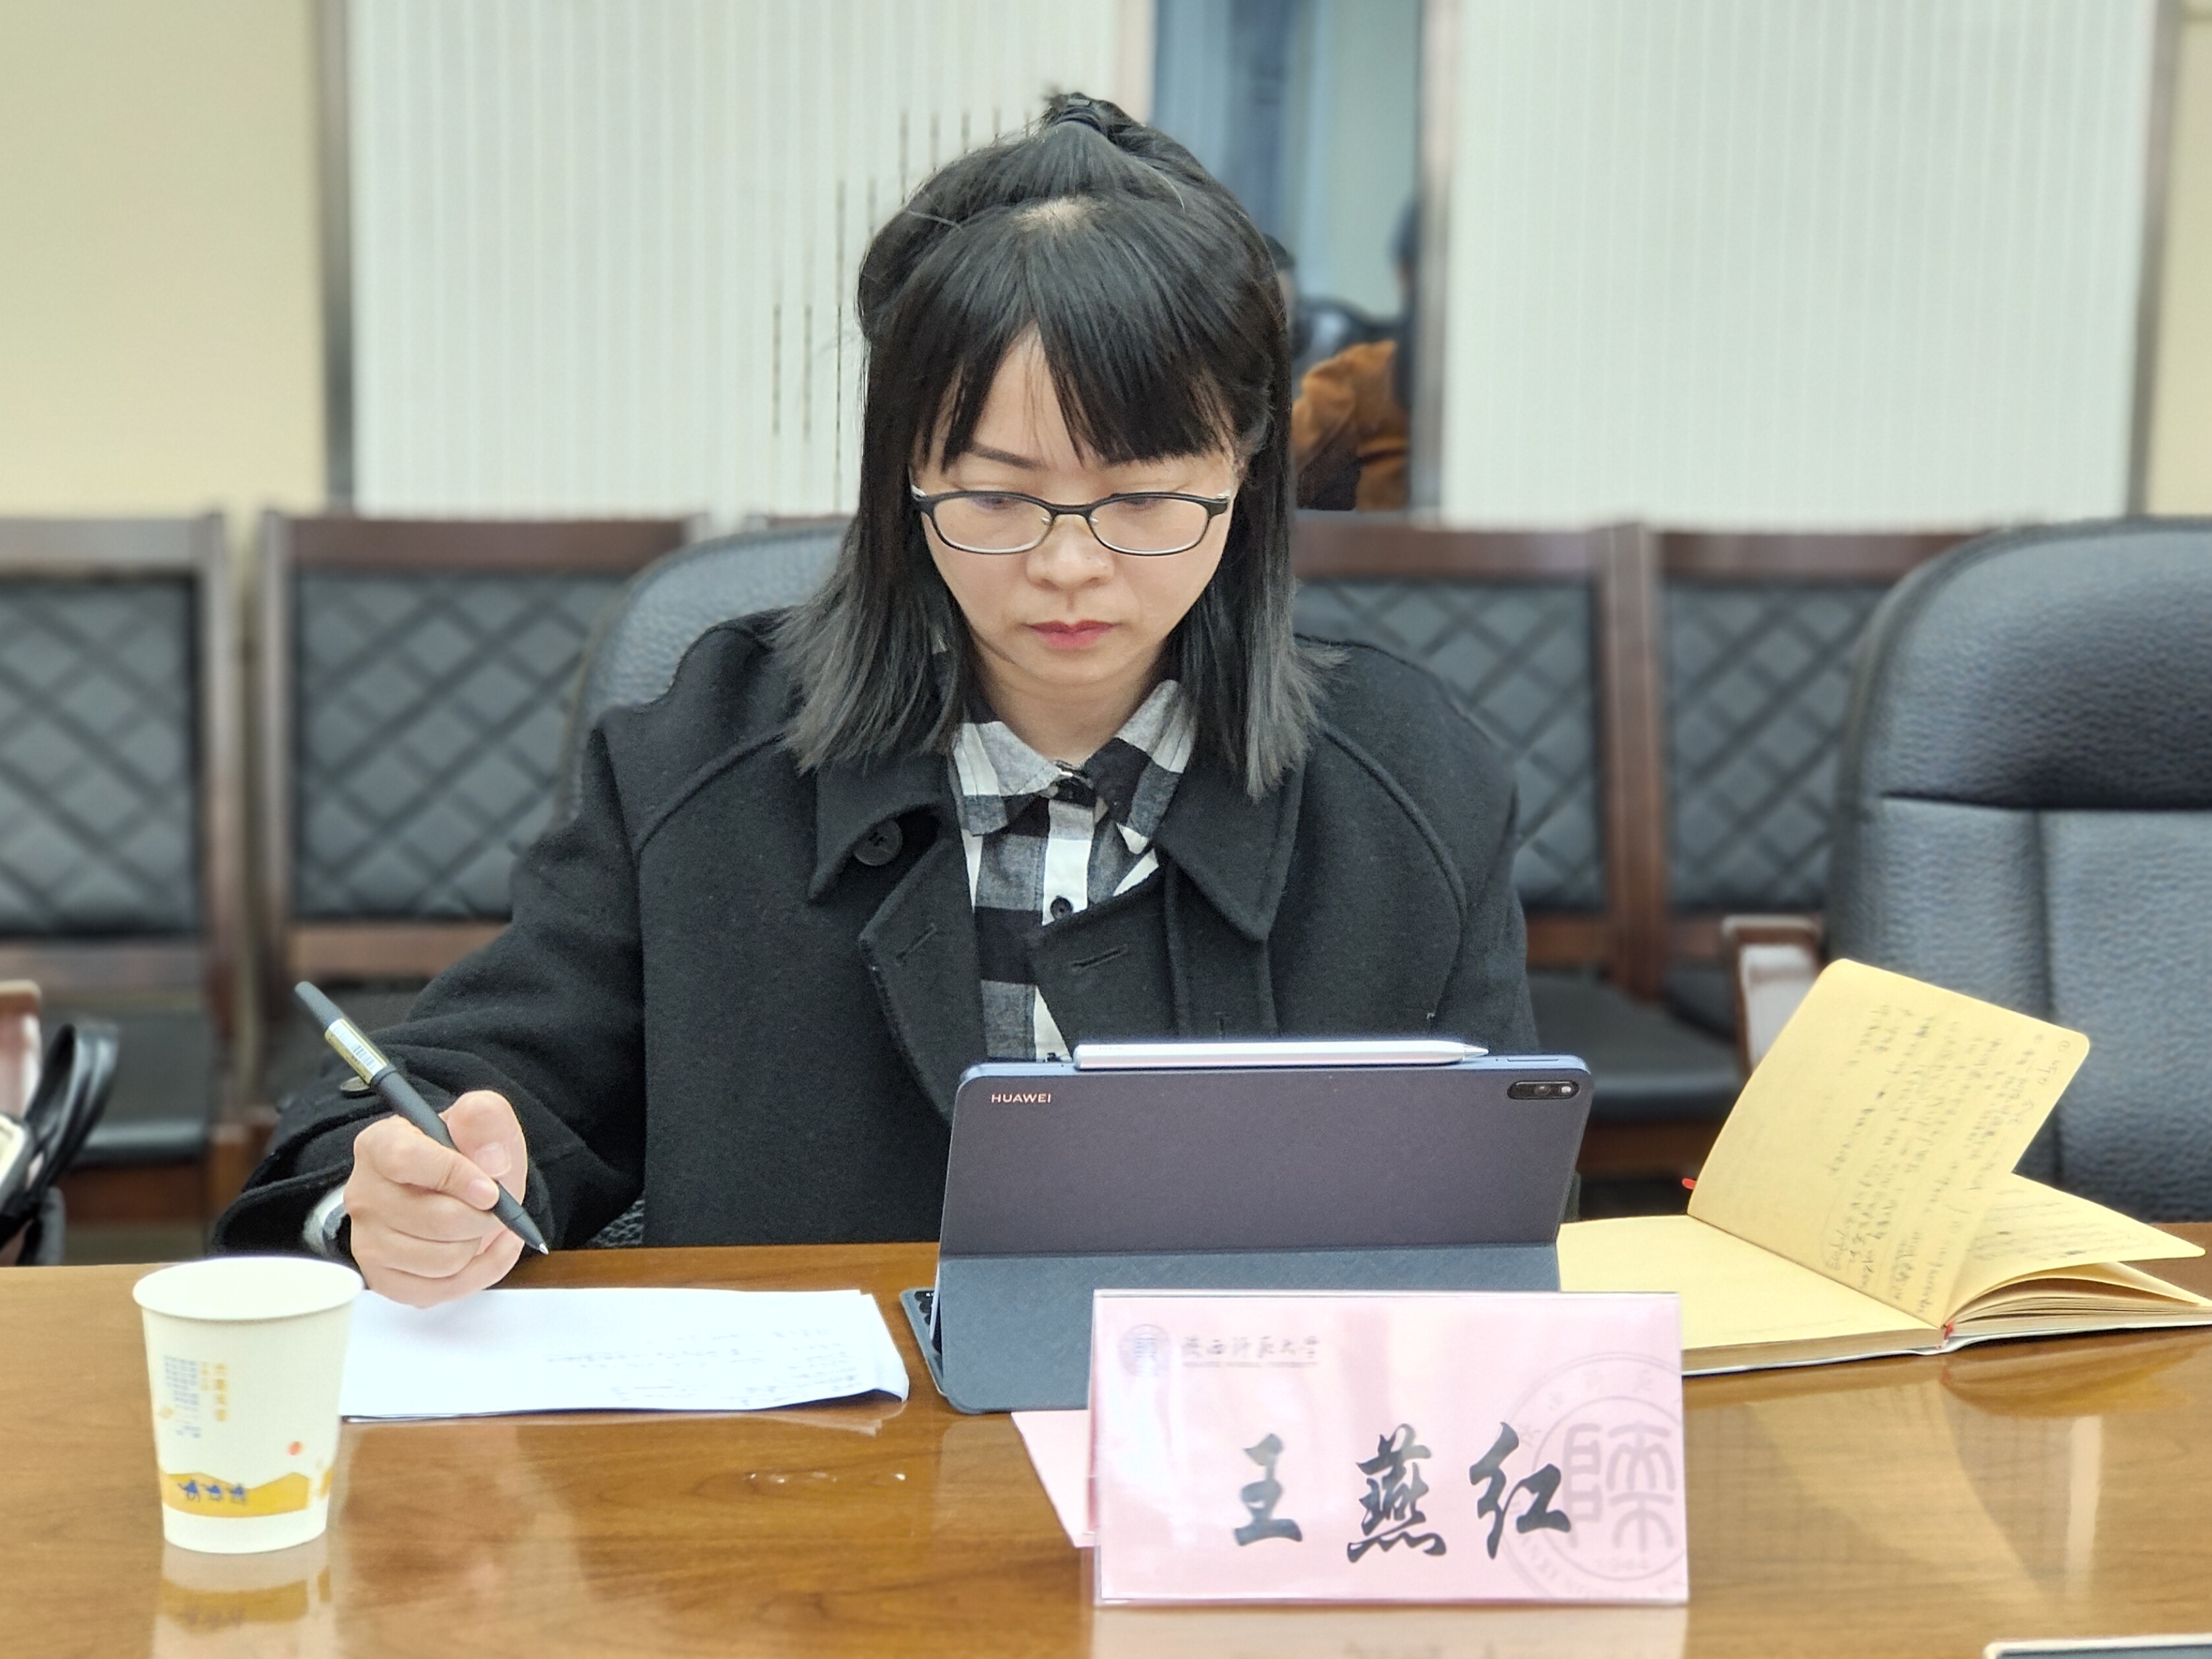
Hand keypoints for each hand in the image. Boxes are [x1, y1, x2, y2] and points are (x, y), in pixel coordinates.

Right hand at [345, 1090, 530, 1305]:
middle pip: (435, 1220)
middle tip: (498, 1205)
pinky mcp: (385, 1280)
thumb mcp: (482, 1120)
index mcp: (378, 1145)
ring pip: (444, 1260)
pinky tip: (489, 1248)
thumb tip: (492, 1161)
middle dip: (483, 1215)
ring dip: (480, 1243)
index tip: (491, 1188)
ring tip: (485, 1222)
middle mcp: (363, 1195)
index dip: (454, 1175)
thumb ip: (485, 1120)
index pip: (405, 1160)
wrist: (461, 1189)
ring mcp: (368, 1243)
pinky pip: (444, 1290)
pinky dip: (481, 1271)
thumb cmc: (467, 1153)